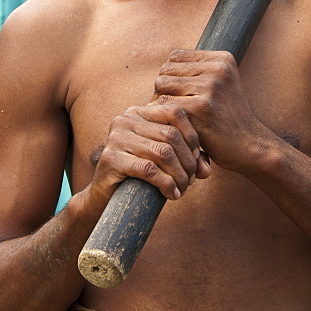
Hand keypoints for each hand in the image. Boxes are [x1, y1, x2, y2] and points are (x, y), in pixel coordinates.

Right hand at [87, 102, 210, 210]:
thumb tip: (207, 171)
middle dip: (187, 161)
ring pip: (163, 152)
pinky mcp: (111, 159)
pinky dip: (166, 183)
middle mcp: (126, 120)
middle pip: (171, 135)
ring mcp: (116, 138)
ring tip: (183, 189)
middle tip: (191, 180)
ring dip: (179, 175)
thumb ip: (186, 158)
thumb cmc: (139, 176)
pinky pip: (149, 169)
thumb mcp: (164, 161)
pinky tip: (172, 194)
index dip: (192, 136)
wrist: (104, 198)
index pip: (175, 112)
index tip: (197, 160)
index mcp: (139, 112)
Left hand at [153, 49, 266, 170]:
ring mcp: (210, 87)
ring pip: (161, 84)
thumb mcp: (223, 84)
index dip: (171, 75)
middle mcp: (218, 69)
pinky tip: (175, 126)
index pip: (176, 56)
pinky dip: (164, 116)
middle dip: (164, 88)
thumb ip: (198, 71)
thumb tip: (162, 68)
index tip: (180, 94)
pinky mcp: (201, 108)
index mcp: (222, 59)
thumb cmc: (228, 117)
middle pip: (166, 69)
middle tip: (174, 109)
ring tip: (174, 116)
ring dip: (161, 102)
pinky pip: (163, 104)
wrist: (249, 145)